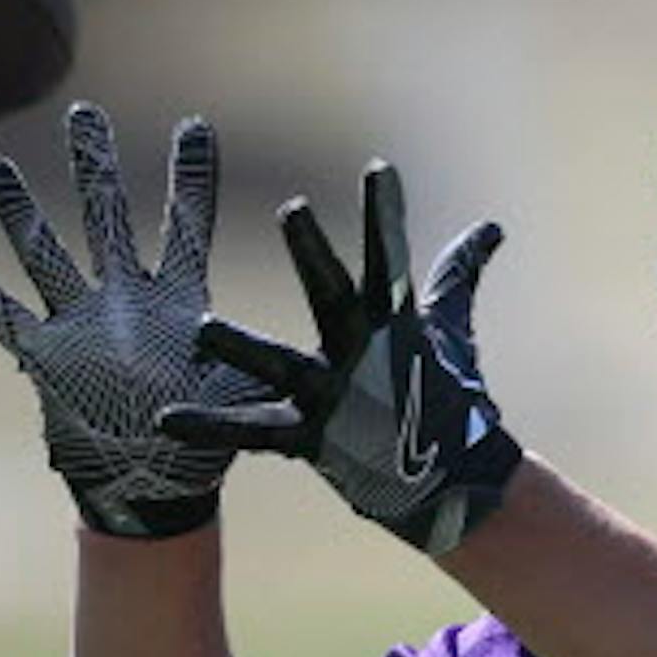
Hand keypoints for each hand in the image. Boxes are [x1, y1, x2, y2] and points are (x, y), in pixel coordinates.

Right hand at [0, 102, 269, 538]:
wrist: (155, 488)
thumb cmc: (203, 444)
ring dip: (19, 212)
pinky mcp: (45, 360)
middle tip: (84, 113)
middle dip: (95, 166)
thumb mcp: (237, 392)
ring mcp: (80, 325)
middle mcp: (124, 300)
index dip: (191, 177)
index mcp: (176, 300)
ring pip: (44, 254)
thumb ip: (247, 357)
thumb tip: (271, 336)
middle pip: (105, 217)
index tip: (196, 124)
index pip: (185, 224)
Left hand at [158, 160, 521, 557]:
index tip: (379, 169)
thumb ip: (458, 275)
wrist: (455, 487)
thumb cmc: (449, 400)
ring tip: (202, 328)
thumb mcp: (451, 330)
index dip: (384, 214)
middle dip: (314, 254)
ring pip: (280, 365)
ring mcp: (336, 398)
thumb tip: (493, 228)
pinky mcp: (311, 441)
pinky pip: (251, 432)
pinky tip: (164, 419)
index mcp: (393, 322)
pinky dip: (209, 427)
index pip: (390, 257)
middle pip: (335, 295)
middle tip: (293, 210)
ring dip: (240, 348)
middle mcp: (363, 354)